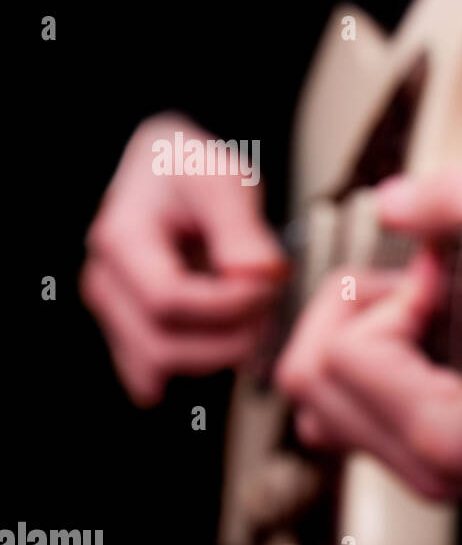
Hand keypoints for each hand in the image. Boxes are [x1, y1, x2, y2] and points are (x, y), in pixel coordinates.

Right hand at [82, 113, 285, 404]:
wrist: (167, 173)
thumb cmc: (191, 172)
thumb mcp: (223, 179)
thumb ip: (242, 228)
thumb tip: (261, 274)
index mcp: (121, 240)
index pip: (168, 300)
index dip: (228, 305)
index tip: (270, 285)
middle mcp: (106, 282)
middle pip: (162, 346)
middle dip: (230, 337)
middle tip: (271, 304)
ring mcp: (112, 311)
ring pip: (161, 366)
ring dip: (221, 353)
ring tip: (257, 314)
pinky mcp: (128, 331)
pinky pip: (152, 373)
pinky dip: (197, 366)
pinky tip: (231, 348)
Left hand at [275, 171, 461, 500]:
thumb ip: (451, 198)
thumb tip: (388, 204)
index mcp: (453, 437)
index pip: (344, 353)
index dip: (394, 295)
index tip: (452, 278)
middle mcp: (436, 474)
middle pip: (309, 383)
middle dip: (358, 317)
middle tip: (428, 291)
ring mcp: (434, 477)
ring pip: (317, 405)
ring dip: (357, 343)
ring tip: (429, 315)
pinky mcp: (432, 465)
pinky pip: (346, 416)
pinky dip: (368, 369)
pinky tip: (429, 342)